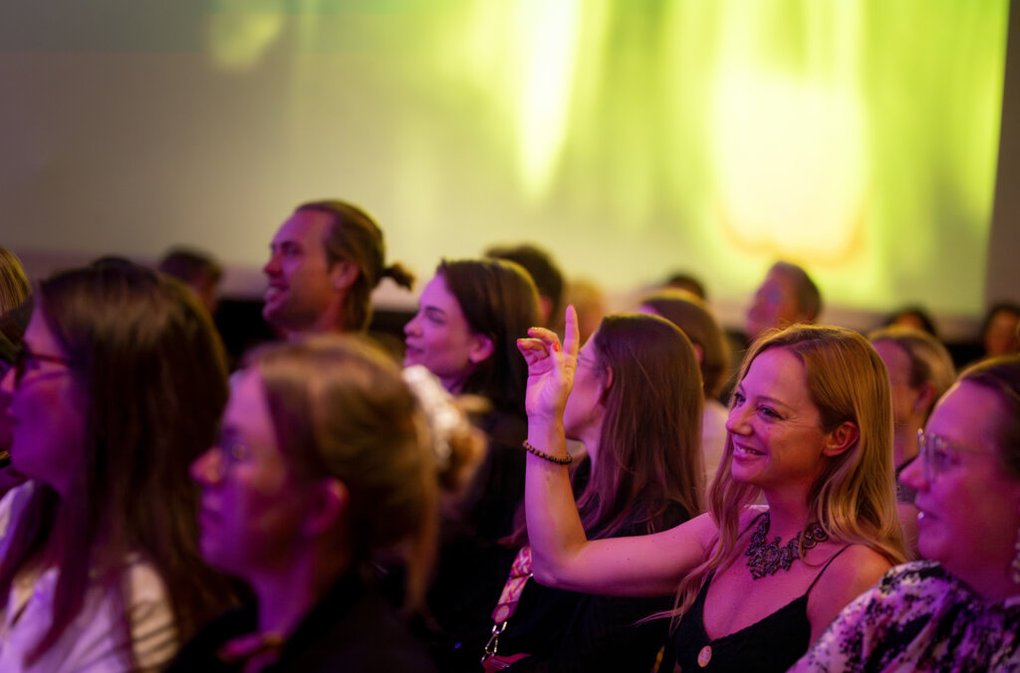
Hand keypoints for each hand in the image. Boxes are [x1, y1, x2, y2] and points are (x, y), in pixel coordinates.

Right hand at [516, 305, 579, 421]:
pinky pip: (529, 353)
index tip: (570, 307)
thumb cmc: (555, 401)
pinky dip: (525, 347)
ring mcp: (546, 364)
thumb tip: (553, 343)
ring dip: (531, 342)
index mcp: (569, 363)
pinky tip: (520, 344)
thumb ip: (558, 362)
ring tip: (522, 342)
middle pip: (551, 339)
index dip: (571, 323)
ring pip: (538, 346)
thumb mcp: (560, 381)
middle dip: (543, 333)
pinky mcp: (534, 369)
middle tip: (532, 331)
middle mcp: (558, 361)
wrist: (542, 415)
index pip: (572, 338)